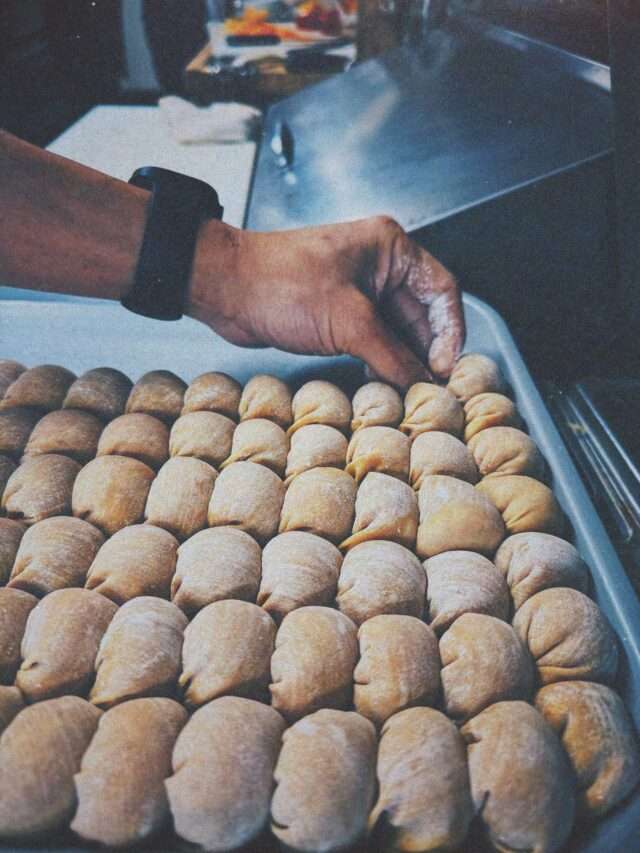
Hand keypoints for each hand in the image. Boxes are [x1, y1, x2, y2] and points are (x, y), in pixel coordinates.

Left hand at [188, 216, 464, 388]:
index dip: (451, 332)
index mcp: (391, 249)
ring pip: (398, 331)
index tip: (447, 368)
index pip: (442, 291)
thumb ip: (392, 355)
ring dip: (403, 361)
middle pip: (422, 315)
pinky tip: (381, 384)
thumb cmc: (282, 286)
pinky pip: (373, 341)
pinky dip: (380, 362)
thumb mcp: (348, 322)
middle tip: (431, 390)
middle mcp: (380, 266)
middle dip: (426, 352)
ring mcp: (359, 291)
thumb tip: (421, 385)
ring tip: (407, 393)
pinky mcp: (340, 314)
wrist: (226, 290)